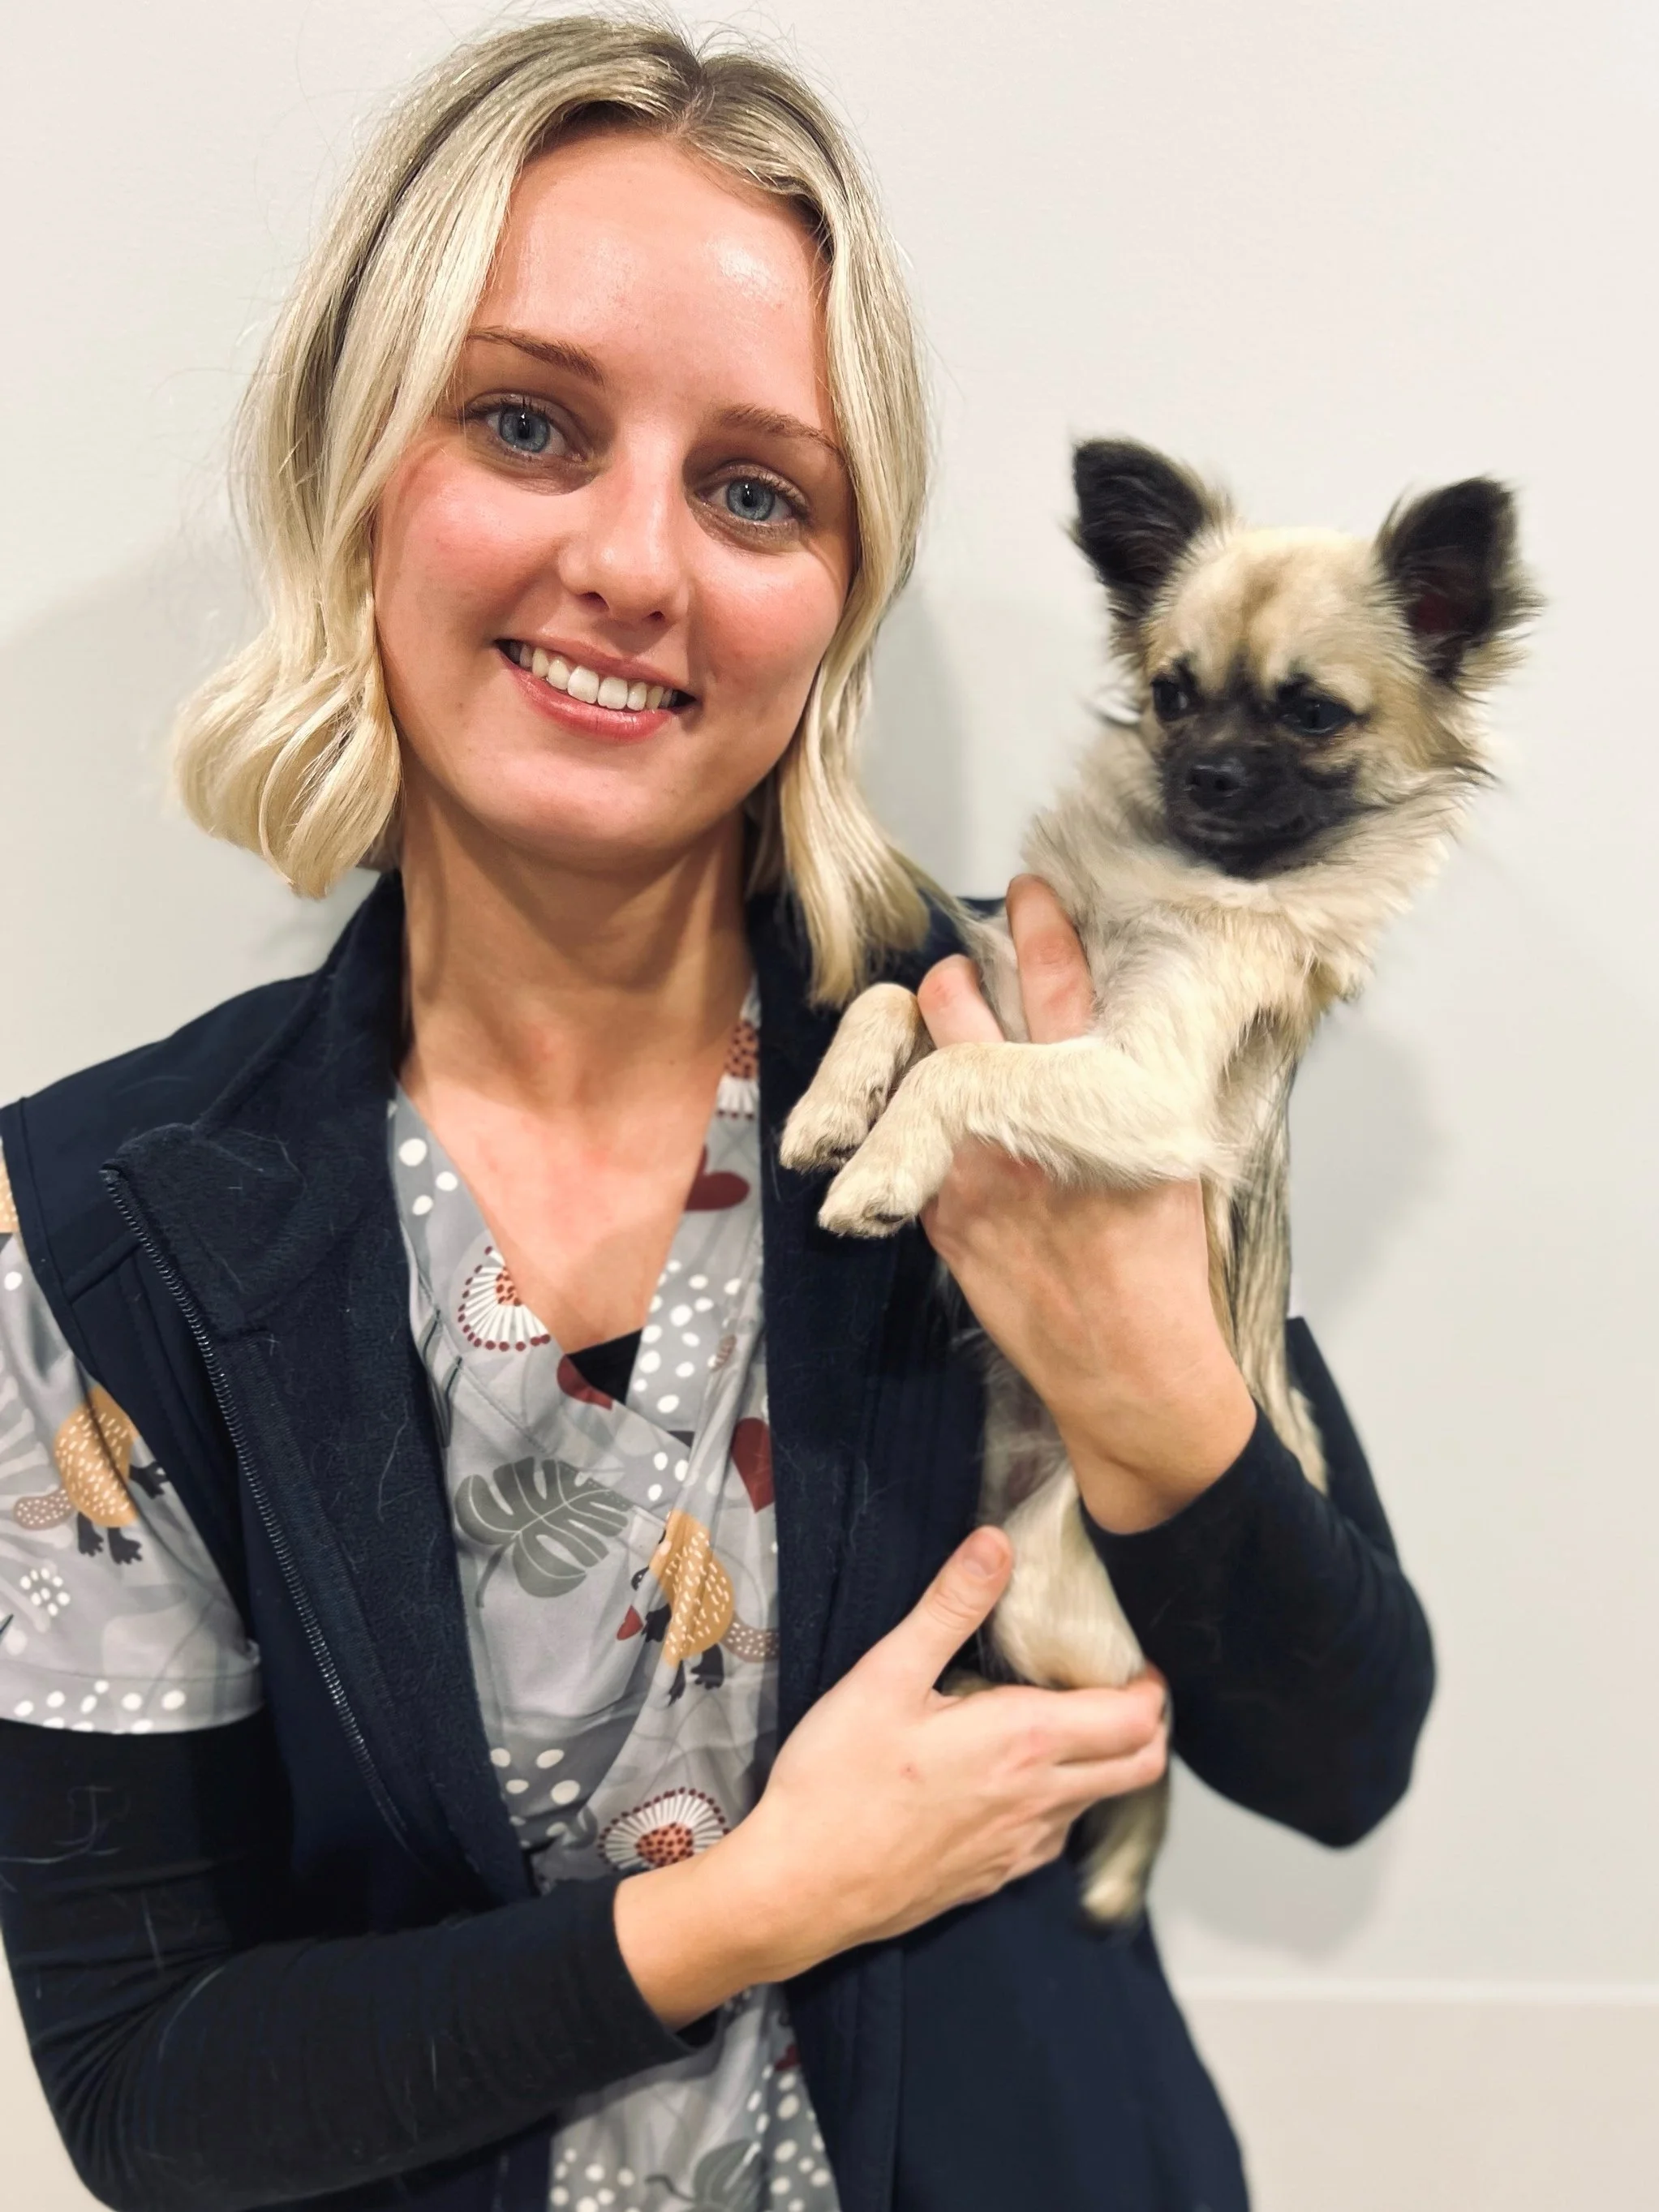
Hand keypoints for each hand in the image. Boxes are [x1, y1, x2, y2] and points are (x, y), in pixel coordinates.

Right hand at [613, 1526, 1167, 2025]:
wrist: (800, 1890)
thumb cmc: (837, 1778)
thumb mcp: (885, 1676)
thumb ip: (948, 1607)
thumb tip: (997, 1543)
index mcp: (1024, 1741)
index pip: (1135, 1719)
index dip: (1149, 1687)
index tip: (1131, 1660)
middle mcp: (1040, 1800)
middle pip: (1140, 1766)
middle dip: (1147, 1725)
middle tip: (1116, 1688)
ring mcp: (1020, 1848)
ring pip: (1100, 1803)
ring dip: (1105, 1764)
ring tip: (1065, 1725)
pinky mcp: (994, 1878)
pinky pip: (1055, 1838)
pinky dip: (1062, 1804)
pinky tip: (1015, 1781)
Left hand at [917, 876, 1256, 1533]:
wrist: (1127, 1363)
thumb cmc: (1161, 1262)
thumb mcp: (1170, 1153)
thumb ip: (1132, 1089)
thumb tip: (1109, 1033)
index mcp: (1098, 1097)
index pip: (1059, 981)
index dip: (1039, 925)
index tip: (1027, 891)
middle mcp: (1025, 1120)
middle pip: (958, 1008)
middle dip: (959, 983)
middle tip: (968, 981)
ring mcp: (969, 1165)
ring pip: (916, 1065)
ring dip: (925, 1042)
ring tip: (939, 1042)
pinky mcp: (938, 1212)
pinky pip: (902, 1139)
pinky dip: (911, 1121)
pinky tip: (930, 1124)